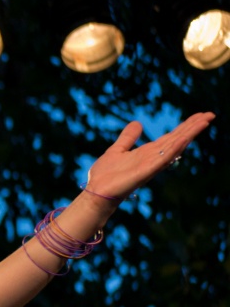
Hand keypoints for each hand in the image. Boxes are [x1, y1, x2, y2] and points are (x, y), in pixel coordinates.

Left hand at [85, 112, 215, 199]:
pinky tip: (185, 139)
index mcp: (148, 152)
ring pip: (174, 146)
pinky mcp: (146, 172)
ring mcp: (151, 165)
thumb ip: (128, 138)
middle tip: (210, 114)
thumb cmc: (106, 175)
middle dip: (193, 127)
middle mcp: (153, 158)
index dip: (185, 126)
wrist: (96, 191)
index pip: (171, 137)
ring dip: (189, 134)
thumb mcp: (117, 150)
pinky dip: (174, 149)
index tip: (200, 115)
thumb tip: (137, 123)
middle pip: (177, 139)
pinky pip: (163, 159)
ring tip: (205, 121)